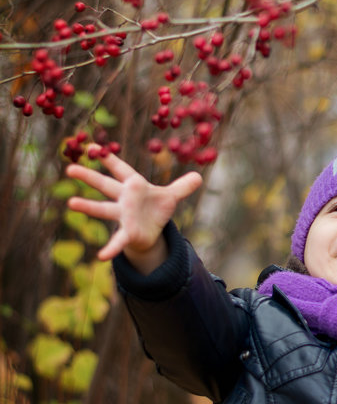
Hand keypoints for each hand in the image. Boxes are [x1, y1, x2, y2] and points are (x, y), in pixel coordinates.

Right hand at [65, 147, 201, 271]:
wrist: (152, 233)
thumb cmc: (155, 210)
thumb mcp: (171, 197)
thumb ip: (183, 186)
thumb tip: (199, 176)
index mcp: (135, 186)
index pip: (122, 169)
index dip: (109, 159)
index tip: (93, 146)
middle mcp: (125, 199)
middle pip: (105, 186)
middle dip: (89, 177)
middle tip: (70, 169)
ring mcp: (123, 216)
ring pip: (104, 209)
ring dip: (88, 207)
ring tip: (71, 203)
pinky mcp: (128, 233)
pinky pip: (118, 241)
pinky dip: (111, 248)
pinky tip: (101, 256)